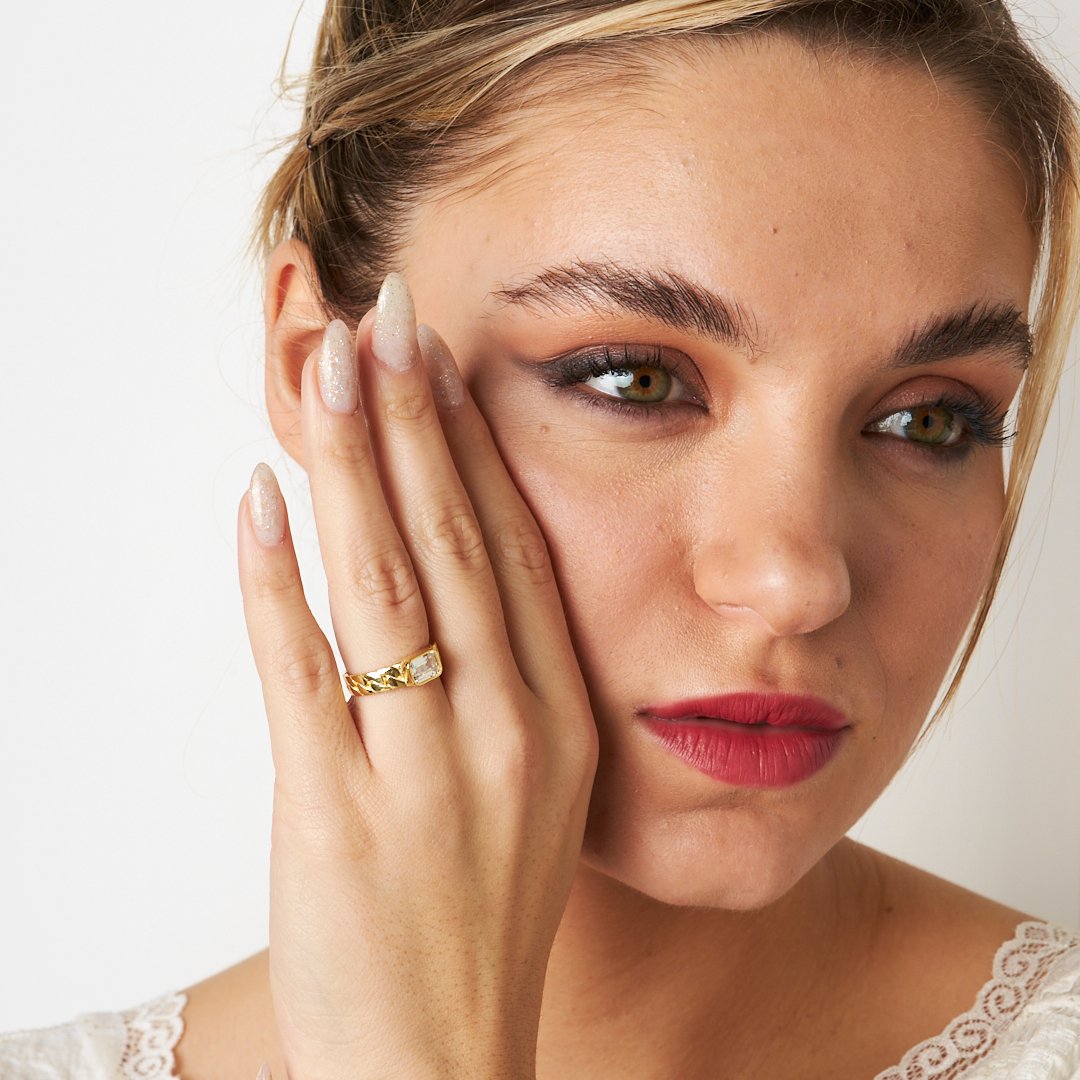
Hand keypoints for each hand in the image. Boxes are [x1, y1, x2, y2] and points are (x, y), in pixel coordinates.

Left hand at [238, 275, 597, 1079]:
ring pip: (382, 587)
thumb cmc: (480, 921)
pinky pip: (302, 674)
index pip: (513, 553)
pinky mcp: (335, 817)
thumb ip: (498, 684)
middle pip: (451, 546)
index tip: (443, 365)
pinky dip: (275, 581)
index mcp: (555, 723)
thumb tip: (442, 575)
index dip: (474, 449)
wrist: (439, 1064)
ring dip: (351, 468)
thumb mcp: (527, 794)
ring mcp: (422, 775)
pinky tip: (258, 501)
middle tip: (384, 320)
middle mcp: (503, 734)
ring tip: (325, 372)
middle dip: (413, 421)